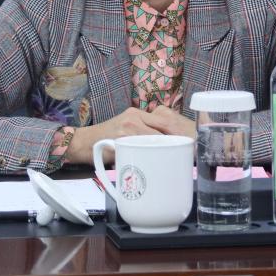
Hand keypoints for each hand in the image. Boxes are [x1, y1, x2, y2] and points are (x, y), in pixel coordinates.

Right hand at [64, 106, 196, 164]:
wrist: (82, 143)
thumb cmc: (105, 141)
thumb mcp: (125, 130)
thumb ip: (142, 132)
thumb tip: (166, 145)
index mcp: (137, 113)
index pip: (165, 119)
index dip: (180, 130)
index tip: (192, 141)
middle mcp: (134, 116)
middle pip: (165, 125)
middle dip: (180, 138)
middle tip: (193, 151)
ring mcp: (128, 126)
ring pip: (157, 136)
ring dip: (171, 146)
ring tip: (183, 157)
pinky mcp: (122, 139)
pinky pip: (143, 146)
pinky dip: (154, 154)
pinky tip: (163, 162)